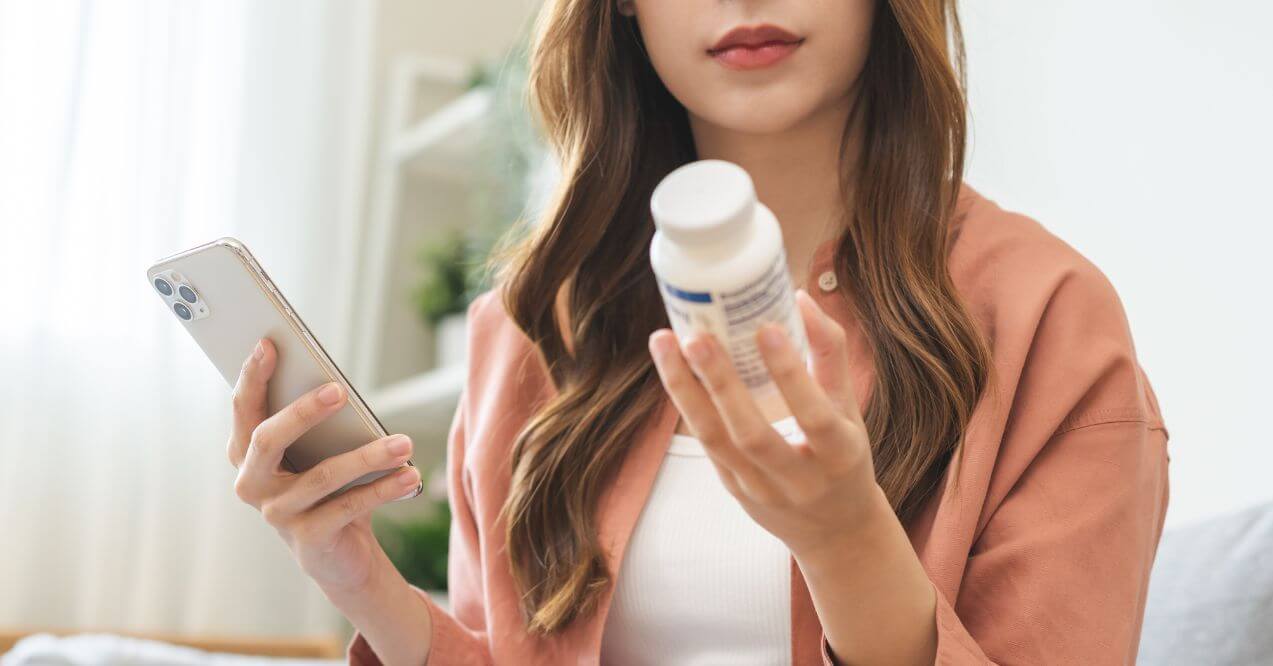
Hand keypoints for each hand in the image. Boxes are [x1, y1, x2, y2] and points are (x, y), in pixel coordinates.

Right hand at [228, 337, 420, 594]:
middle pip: (268, 440)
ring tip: (404, 442)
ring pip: (321, 476)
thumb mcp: (317, 451)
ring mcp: (277, 515)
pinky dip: (383, 489)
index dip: (252, 377)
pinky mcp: (308, 540)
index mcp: (247, 454)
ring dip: (368, 456)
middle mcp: (252, 484)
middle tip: (339, 390)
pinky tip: (410, 475)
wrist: (339, 555)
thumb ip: (313, 421)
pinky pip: (347, 508)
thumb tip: (332, 384)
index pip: (244, 410)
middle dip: (302, 412)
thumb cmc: (327, 487)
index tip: (269, 344)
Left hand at [648, 289, 883, 558]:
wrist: (835, 533)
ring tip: (664, 344)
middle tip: (696, 337)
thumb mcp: (849, 409)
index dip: (790, 374)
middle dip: (721, 384)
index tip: (767, 328)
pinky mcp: (733, 490)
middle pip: (752, 435)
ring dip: (685, 391)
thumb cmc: (843, 456)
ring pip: (715, 441)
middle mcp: (799, 480)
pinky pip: (705, 444)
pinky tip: (671, 368)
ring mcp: (760, 490)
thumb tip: (800, 297)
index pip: (814, 416)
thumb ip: (829, 354)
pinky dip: (687, 404)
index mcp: (840, 456)